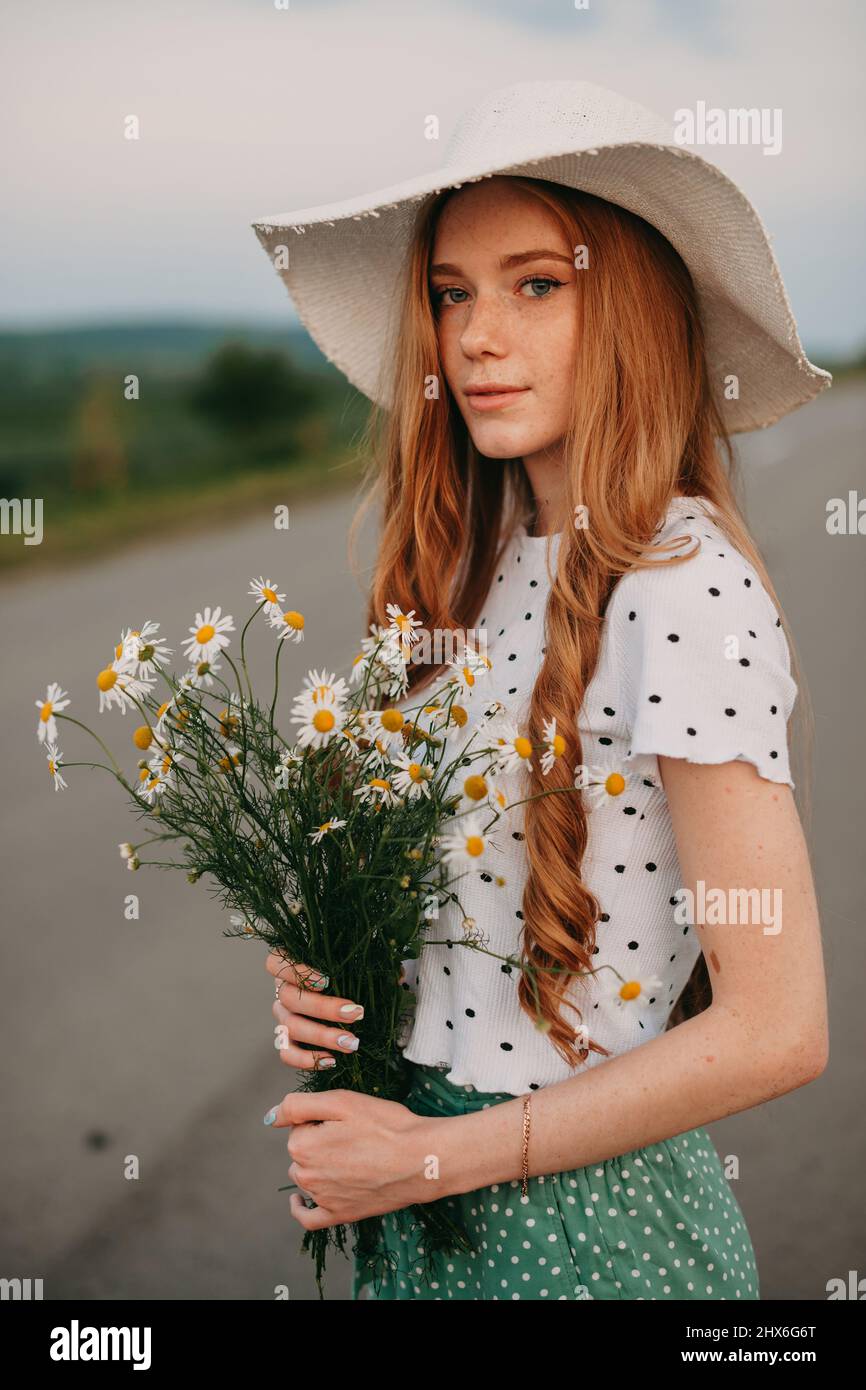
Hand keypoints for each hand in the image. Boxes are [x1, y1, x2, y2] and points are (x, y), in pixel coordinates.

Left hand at [263, 1087, 449, 1228]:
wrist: (422, 1159)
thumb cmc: (386, 1125)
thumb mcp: (342, 1101)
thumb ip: (299, 1105)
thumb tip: (270, 1118)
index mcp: (303, 1146)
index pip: (299, 1125)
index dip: (321, 1118)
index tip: (346, 1117)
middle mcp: (307, 1175)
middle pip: (301, 1151)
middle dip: (318, 1140)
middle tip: (352, 1133)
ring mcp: (323, 1198)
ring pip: (307, 1177)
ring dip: (318, 1165)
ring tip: (351, 1154)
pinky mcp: (340, 1214)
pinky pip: (309, 1217)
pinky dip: (300, 1208)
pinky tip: (298, 1202)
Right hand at [265, 950, 405, 1070]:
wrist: (345, 1006)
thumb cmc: (349, 978)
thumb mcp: (359, 965)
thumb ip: (373, 965)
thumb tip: (399, 976)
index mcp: (291, 965)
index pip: (275, 963)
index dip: (296, 970)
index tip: (326, 979)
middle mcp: (282, 991)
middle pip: (289, 998)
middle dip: (324, 1008)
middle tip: (356, 1014)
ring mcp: (283, 1017)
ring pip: (291, 1027)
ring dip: (322, 1036)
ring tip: (352, 1042)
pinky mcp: (288, 1042)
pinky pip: (288, 1054)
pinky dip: (307, 1059)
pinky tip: (331, 1060)